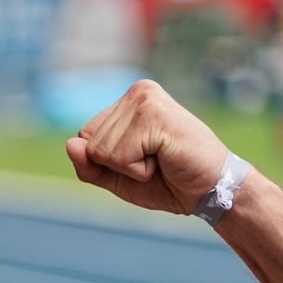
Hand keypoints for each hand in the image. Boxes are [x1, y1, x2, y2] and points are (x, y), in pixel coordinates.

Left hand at [65, 80, 231, 215]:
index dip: (109, 161)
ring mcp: (144, 99)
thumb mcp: (119, 178)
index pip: (85, 137)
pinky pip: (119, 156)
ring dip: (131, 167)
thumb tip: (70, 144)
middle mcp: (136, 92)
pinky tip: (165, 158)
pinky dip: (139, 170)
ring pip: (101, 150)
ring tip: (162, 158)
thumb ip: (90, 165)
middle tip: (156, 160)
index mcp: (127, 101)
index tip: (145, 159)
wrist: (212, 190)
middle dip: (119, 164)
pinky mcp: (153, 114)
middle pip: (90, 142)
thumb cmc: (169, 182)